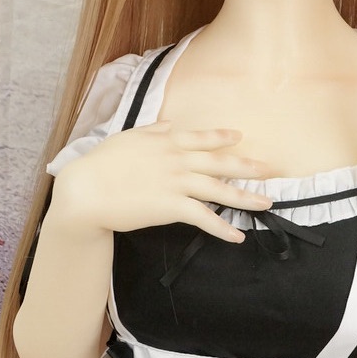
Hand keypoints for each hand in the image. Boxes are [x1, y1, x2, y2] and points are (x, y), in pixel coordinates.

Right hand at [52, 124, 270, 240]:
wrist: (86, 189)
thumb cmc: (101, 164)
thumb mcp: (128, 138)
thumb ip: (153, 130)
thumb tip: (169, 122)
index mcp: (166, 141)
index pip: (201, 138)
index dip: (222, 138)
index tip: (240, 137)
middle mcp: (177, 159)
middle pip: (219, 163)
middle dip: (247, 167)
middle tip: (270, 170)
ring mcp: (176, 182)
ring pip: (218, 190)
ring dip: (245, 197)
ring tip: (266, 203)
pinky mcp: (171, 206)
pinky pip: (203, 217)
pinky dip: (222, 227)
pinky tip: (237, 235)